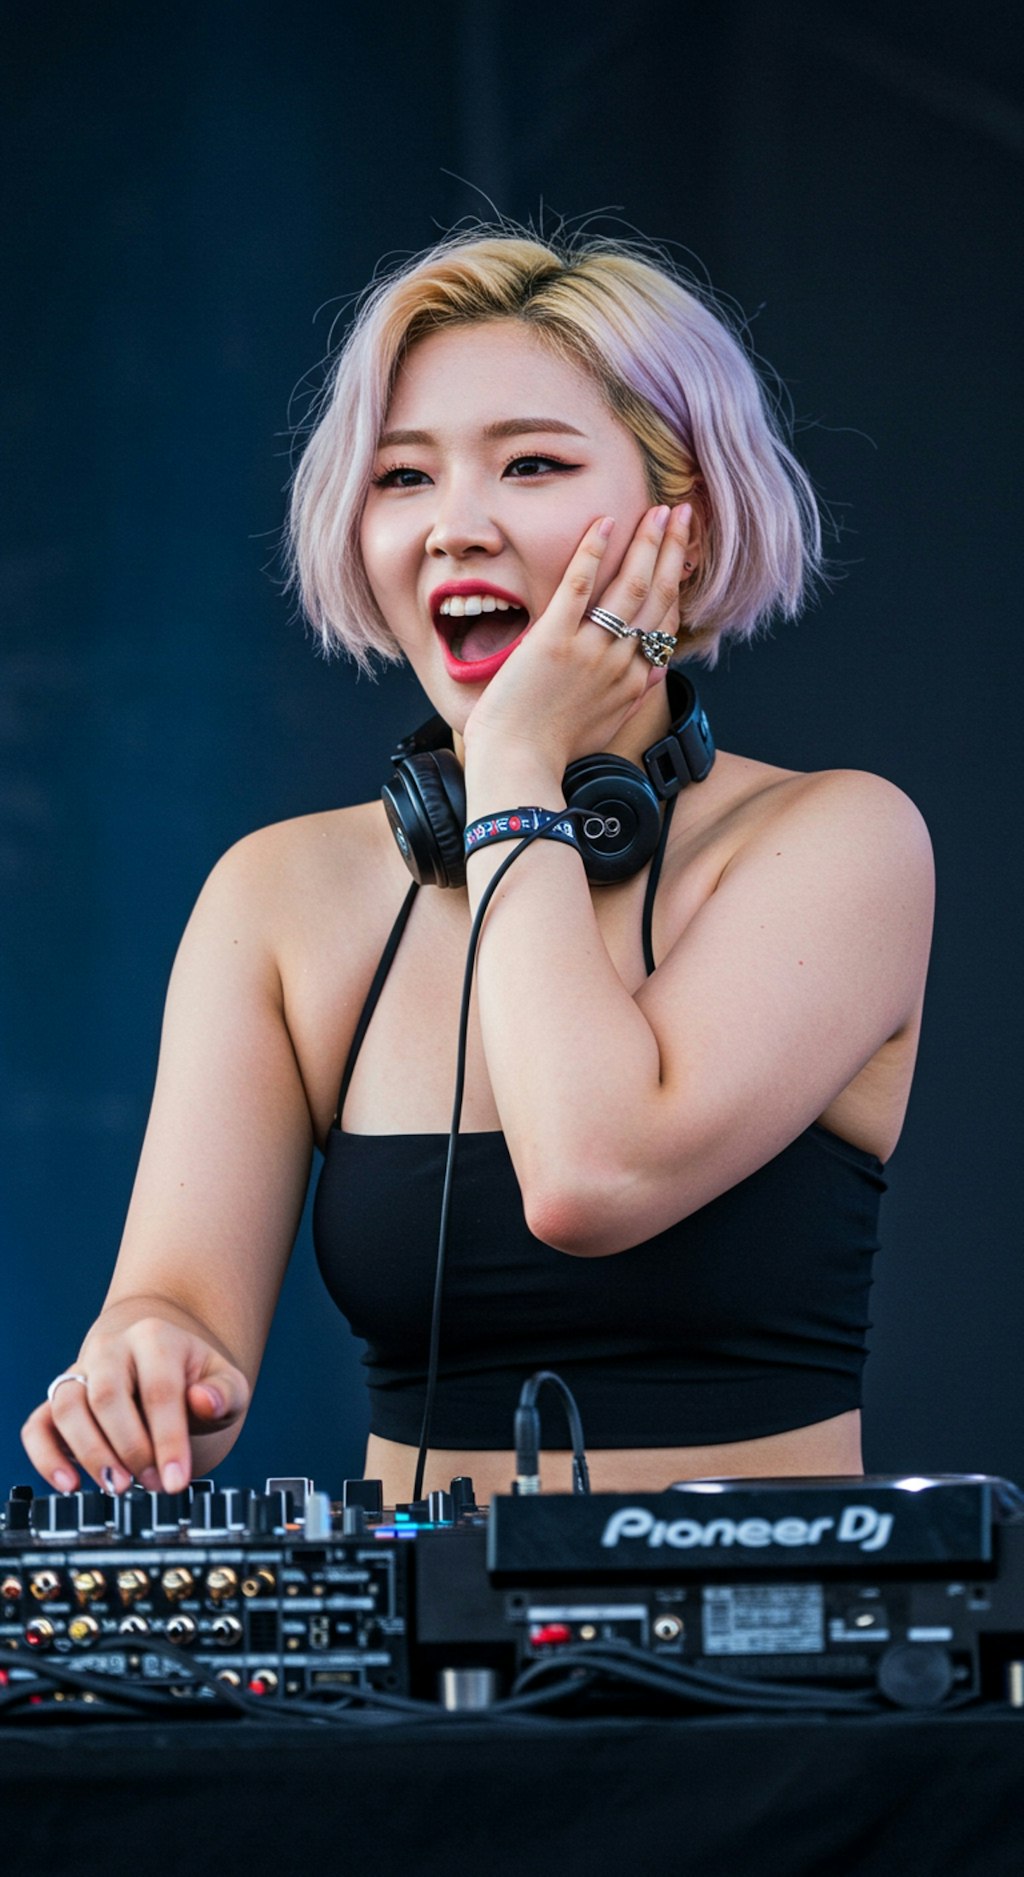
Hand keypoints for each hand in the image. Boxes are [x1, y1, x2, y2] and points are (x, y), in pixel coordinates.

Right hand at [21, 1315, 249, 1494]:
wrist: (160, 1362)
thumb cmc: (195, 1379)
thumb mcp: (224, 1382)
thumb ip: (224, 1393)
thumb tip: (205, 1401)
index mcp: (155, 1337)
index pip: (159, 1389)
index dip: (168, 1439)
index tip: (177, 1480)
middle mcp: (110, 1348)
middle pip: (107, 1396)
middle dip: (130, 1448)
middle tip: (154, 1485)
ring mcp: (79, 1372)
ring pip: (68, 1407)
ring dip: (90, 1453)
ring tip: (118, 1487)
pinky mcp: (57, 1401)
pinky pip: (37, 1426)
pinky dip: (46, 1457)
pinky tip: (70, 1484)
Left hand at [462, 502, 696, 776]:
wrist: (519, 765)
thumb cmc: (552, 750)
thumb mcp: (607, 725)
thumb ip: (633, 694)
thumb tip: (655, 672)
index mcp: (633, 681)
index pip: (665, 621)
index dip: (676, 581)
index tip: (682, 552)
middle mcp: (621, 662)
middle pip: (657, 595)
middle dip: (674, 550)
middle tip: (683, 513)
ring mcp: (589, 650)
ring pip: (630, 586)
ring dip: (648, 543)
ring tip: (660, 511)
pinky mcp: (554, 642)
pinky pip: (579, 588)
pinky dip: (593, 553)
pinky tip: (603, 524)